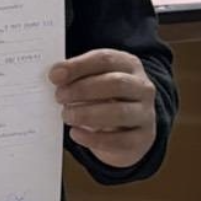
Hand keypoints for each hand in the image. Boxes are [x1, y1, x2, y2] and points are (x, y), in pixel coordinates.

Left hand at [49, 49, 156, 168]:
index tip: (55, 75)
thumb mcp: (96, 81)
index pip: (105, 59)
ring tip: (66, 115)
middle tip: (59, 96)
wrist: (128, 130)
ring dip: (87, 114)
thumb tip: (55, 75)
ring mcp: (146, 113)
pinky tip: (75, 134)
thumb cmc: (106, 99)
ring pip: (119, 112)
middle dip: (83, 90)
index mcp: (129, 65)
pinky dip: (93, 139)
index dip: (78, 66)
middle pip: (115, 84)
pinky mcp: (142, 139)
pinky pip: (119, 140)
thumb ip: (78, 76)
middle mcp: (142, 87)